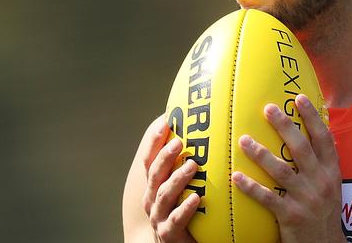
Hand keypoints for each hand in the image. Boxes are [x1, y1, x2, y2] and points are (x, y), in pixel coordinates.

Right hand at [141, 118, 199, 242]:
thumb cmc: (184, 210)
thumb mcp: (182, 185)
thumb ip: (187, 162)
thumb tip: (201, 130)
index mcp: (154, 185)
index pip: (149, 159)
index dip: (154, 140)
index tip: (164, 121)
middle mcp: (152, 199)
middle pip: (154, 174)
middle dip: (164, 156)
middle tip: (179, 141)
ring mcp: (158, 217)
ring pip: (164, 195)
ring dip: (177, 178)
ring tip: (193, 165)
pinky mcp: (168, 234)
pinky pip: (175, 221)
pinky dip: (185, 209)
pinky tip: (196, 198)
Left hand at [231, 94, 345, 242]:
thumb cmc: (324, 211)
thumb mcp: (332, 184)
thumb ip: (323, 161)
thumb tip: (317, 132)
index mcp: (332, 171)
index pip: (324, 139)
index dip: (312, 117)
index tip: (299, 98)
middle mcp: (321, 182)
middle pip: (301, 148)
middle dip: (285, 126)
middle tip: (268, 108)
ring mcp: (306, 199)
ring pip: (282, 171)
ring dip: (261, 154)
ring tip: (243, 140)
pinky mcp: (291, 216)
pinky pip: (268, 198)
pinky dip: (251, 187)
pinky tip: (236, 177)